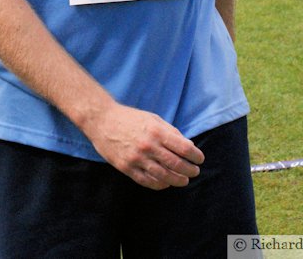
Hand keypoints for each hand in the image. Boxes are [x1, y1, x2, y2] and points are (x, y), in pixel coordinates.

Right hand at [86, 102, 203, 190]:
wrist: (102, 121)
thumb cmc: (130, 118)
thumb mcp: (152, 118)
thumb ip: (170, 131)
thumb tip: (188, 145)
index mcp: (156, 131)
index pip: (184, 148)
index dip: (195, 155)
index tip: (200, 159)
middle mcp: (148, 146)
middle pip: (176, 164)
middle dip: (190, 170)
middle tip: (195, 172)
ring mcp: (137, 159)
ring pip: (164, 176)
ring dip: (178, 180)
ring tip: (184, 180)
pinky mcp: (127, 168)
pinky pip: (148, 181)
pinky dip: (160, 184)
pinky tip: (166, 183)